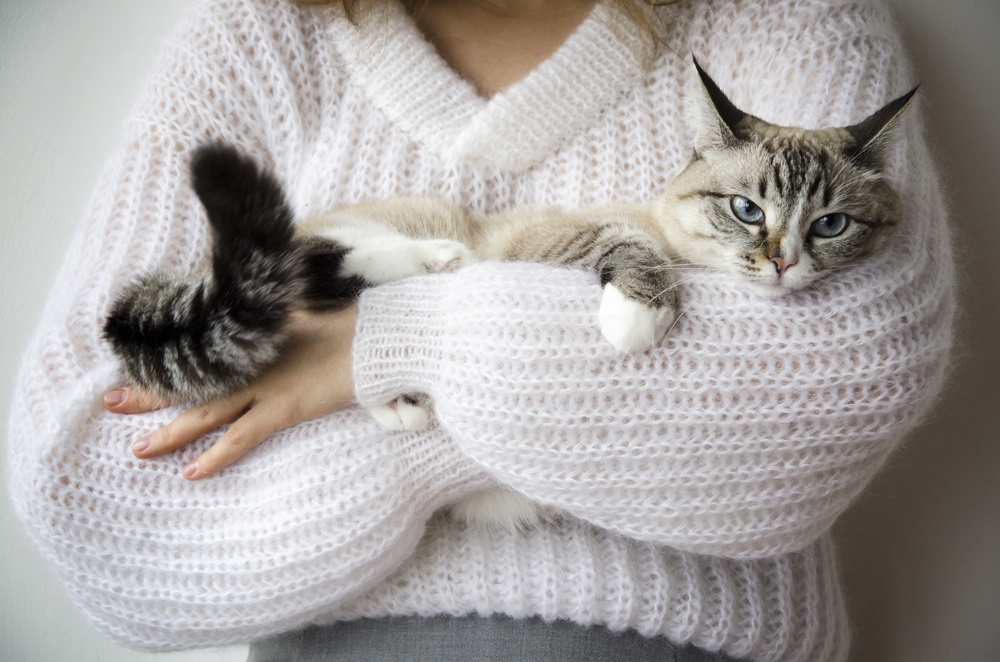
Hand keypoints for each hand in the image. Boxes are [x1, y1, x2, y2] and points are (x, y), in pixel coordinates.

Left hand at [103, 305, 357, 479]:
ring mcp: (266, 387)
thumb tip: (276, 319)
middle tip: (111, 403)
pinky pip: (242, 437)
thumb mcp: (311, 317)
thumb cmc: (353, 324)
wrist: (381, 336)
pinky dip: (216, 456)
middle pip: (192, 383)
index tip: (139, 369)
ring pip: (206, 414)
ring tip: (139, 451)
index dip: (170, 365)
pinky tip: (192, 473)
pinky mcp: (284, 407)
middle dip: (150, 396)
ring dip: (170, 433)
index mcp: (255, 342)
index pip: (202, 357)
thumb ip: (284, 322)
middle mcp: (252, 365)